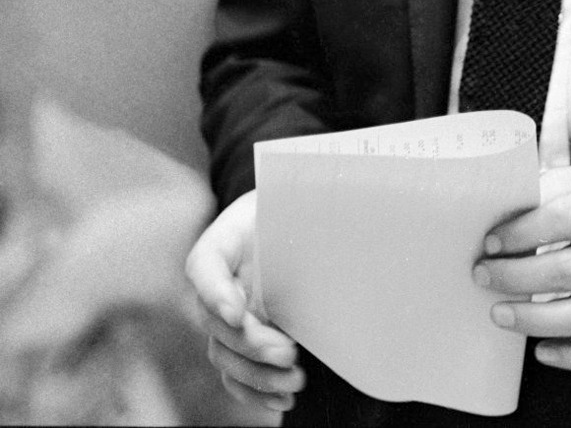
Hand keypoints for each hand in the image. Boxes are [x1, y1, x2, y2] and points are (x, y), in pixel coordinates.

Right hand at [185, 190, 304, 415]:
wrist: (290, 220)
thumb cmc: (290, 207)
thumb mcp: (292, 200)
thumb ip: (300, 214)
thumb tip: (334, 222)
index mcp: (221, 244)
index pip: (205, 266)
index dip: (216, 293)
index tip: (238, 312)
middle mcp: (216, 284)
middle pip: (215, 323)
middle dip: (252, 344)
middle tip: (289, 352)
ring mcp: (224, 317)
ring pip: (224, 355)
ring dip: (257, 374)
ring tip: (295, 379)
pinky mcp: (239, 341)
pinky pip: (234, 375)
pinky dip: (254, 392)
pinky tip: (282, 401)